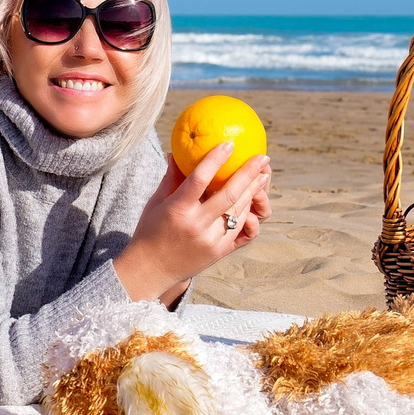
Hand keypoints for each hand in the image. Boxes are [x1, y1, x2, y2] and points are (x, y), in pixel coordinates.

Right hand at [112, 142, 271, 302]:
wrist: (151, 270)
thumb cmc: (150, 231)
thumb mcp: (156, 203)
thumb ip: (171, 178)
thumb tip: (177, 151)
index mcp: (177, 209)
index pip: (199, 179)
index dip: (216, 160)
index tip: (229, 144)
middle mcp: (196, 225)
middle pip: (228, 195)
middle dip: (249, 173)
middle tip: (262, 157)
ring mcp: (210, 240)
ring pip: (239, 211)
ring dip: (254, 191)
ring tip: (263, 174)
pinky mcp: (219, 251)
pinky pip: (239, 227)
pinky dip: (248, 210)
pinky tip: (254, 197)